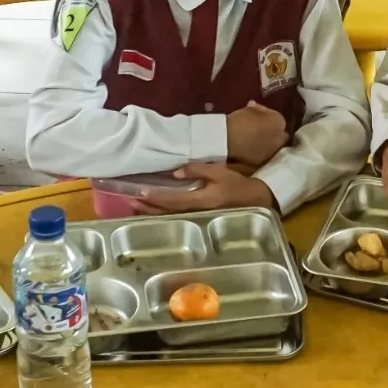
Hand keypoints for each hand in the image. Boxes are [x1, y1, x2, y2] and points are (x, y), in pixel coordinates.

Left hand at [136, 162, 275, 213]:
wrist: (255, 200)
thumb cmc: (237, 184)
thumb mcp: (219, 171)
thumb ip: (197, 170)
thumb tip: (174, 173)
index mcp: (201, 201)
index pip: (173, 201)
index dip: (157, 198)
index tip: (142, 194)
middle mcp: (197, 212)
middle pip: (168, 213)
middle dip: (150, 209)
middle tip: (132, 203)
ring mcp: (198, 217)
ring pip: (171, 217)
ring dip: (154, 212)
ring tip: (139, 207)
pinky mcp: (199, 218)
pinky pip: (178, 216)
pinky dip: (164, 213)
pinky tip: (156, 210)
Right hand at [224, 101, 287, 166]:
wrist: (228, 139)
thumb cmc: (240, 120)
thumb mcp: (249, 109)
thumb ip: (257, 108)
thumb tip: (256, 107)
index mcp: (279, 122)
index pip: (277, 118)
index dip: (268, 117)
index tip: (258, 116)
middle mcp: (280, 138)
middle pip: (279, 134)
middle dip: (273, 132)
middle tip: (260, 130)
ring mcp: (272, 151)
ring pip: (272, 147)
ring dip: (267, 143)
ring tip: (255, 141)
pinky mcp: (262, 162)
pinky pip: (263, 155)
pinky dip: (259, 152)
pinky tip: (250, 149)